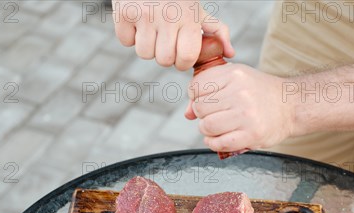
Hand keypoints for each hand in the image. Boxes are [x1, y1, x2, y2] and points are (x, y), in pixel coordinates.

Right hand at [113, 0, 233, 70]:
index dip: (182, 61)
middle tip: (164, 38)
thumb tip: (230, 53)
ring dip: (146, 45)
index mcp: (189, 18)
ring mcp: (144, 15)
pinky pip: (126, 41)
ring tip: (150, 28)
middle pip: (163, 61)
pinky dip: (129, 35)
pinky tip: (137, 21)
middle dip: (163, 54)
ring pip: (144, 54)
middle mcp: (167, 17)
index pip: (185, 59)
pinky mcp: (124, 13)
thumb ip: (216, 31)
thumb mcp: (198, 10)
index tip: (180, 54)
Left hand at [185, 64, 294, 151]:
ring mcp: (246, 115)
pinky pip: (219, 143)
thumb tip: (188, 113)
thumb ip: (209, 91)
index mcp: (234, 75)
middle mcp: (240, 93)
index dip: (196, 96)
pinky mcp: (251, 135)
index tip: (206, 99)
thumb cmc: (258, 92)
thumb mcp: (236, 80)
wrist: (291, 105)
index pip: (196, 87)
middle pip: (200, 108)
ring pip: (207, 126)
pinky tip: (219, 139)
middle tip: (215, 115)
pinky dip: (213, 143)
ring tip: (218, 127)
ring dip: (207, 130)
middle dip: (203, 114)